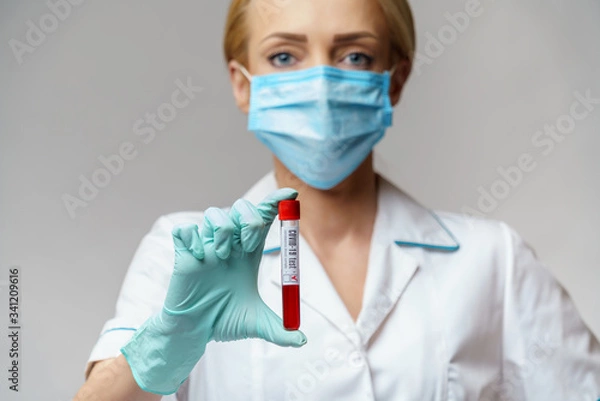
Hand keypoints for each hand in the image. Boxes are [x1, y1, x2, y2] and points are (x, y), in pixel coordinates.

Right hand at [120, 188, 306, 394]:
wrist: (195, 331)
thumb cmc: (223, 321)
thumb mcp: (257, 324)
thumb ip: (280, 331)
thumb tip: (302, 340)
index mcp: (248, 252)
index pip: (264, 218)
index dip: (276, 204)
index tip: (290, 195)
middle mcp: (229, 244)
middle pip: (241, 209)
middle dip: (249, 218)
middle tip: (248, 244)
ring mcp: (206, 245)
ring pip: (214, 214)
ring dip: (222, 231)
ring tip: (221, 256)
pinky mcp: (184, 251)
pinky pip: (187, 229)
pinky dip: (194, 238)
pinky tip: (198, 259)